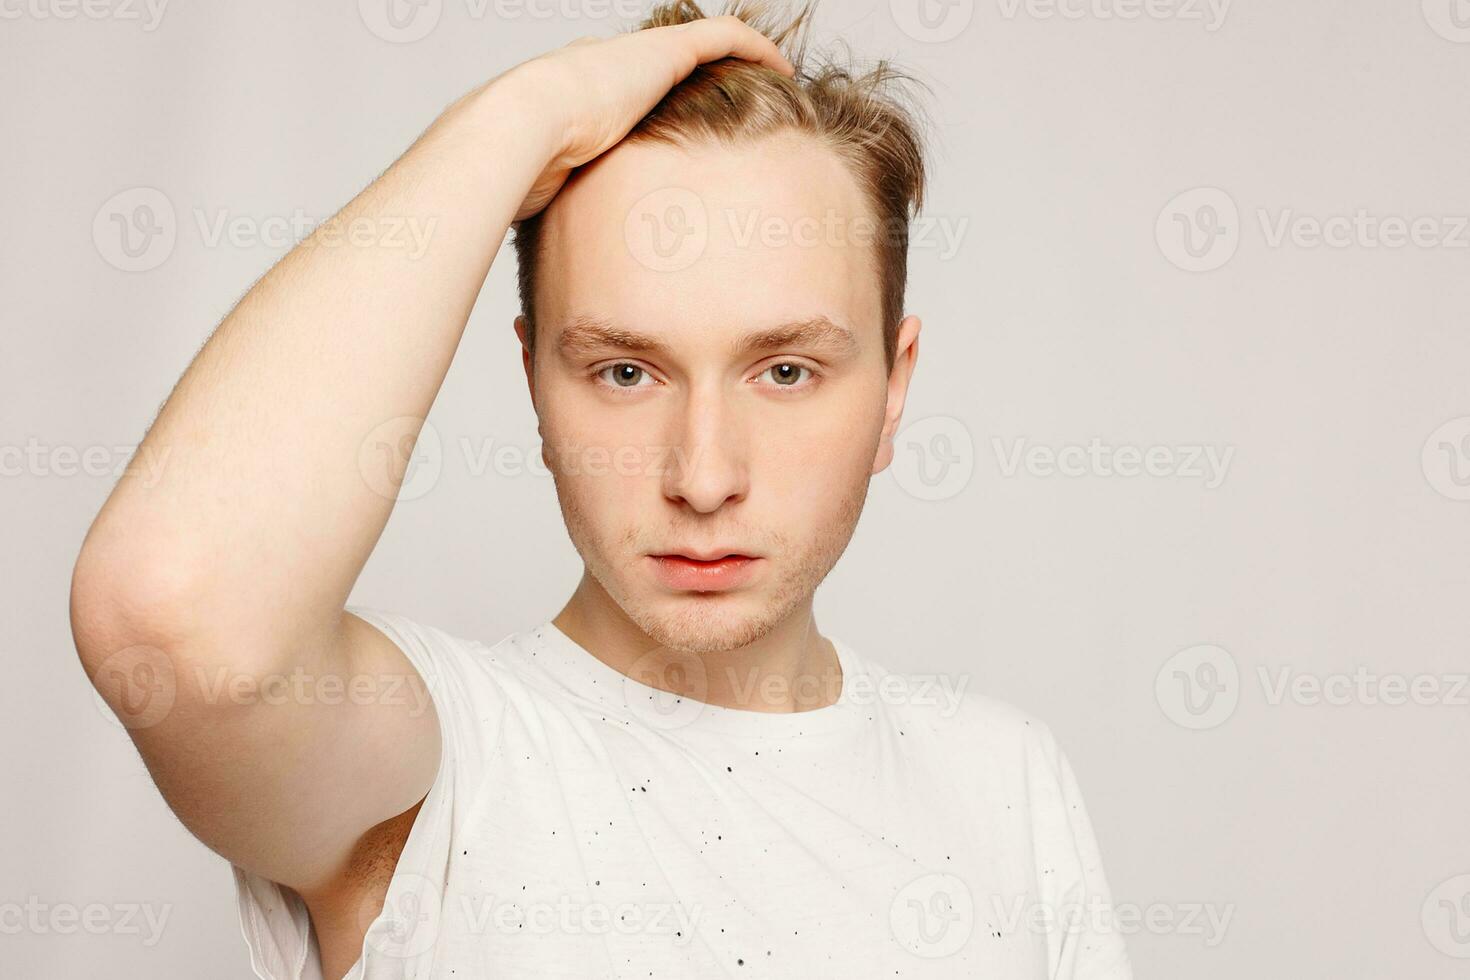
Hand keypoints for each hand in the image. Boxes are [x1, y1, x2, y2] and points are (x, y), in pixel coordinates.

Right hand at [488, 16, 796, 221]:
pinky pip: (724, 37)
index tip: (676, 128)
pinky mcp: (664, 52)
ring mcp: (636, 55)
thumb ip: (553, 211)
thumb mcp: (538, 190)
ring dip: (733, 60)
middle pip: (660, 64)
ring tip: (767, 82)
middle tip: (728, 106)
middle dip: (694, 80)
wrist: (518, 130)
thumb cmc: (518, 167)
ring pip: (699, 46)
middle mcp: (606, 64)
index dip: (649, 102)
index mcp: (573, 91)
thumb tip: (552, 256)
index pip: (617, 88)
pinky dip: (752, 47)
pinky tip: (780, 66)